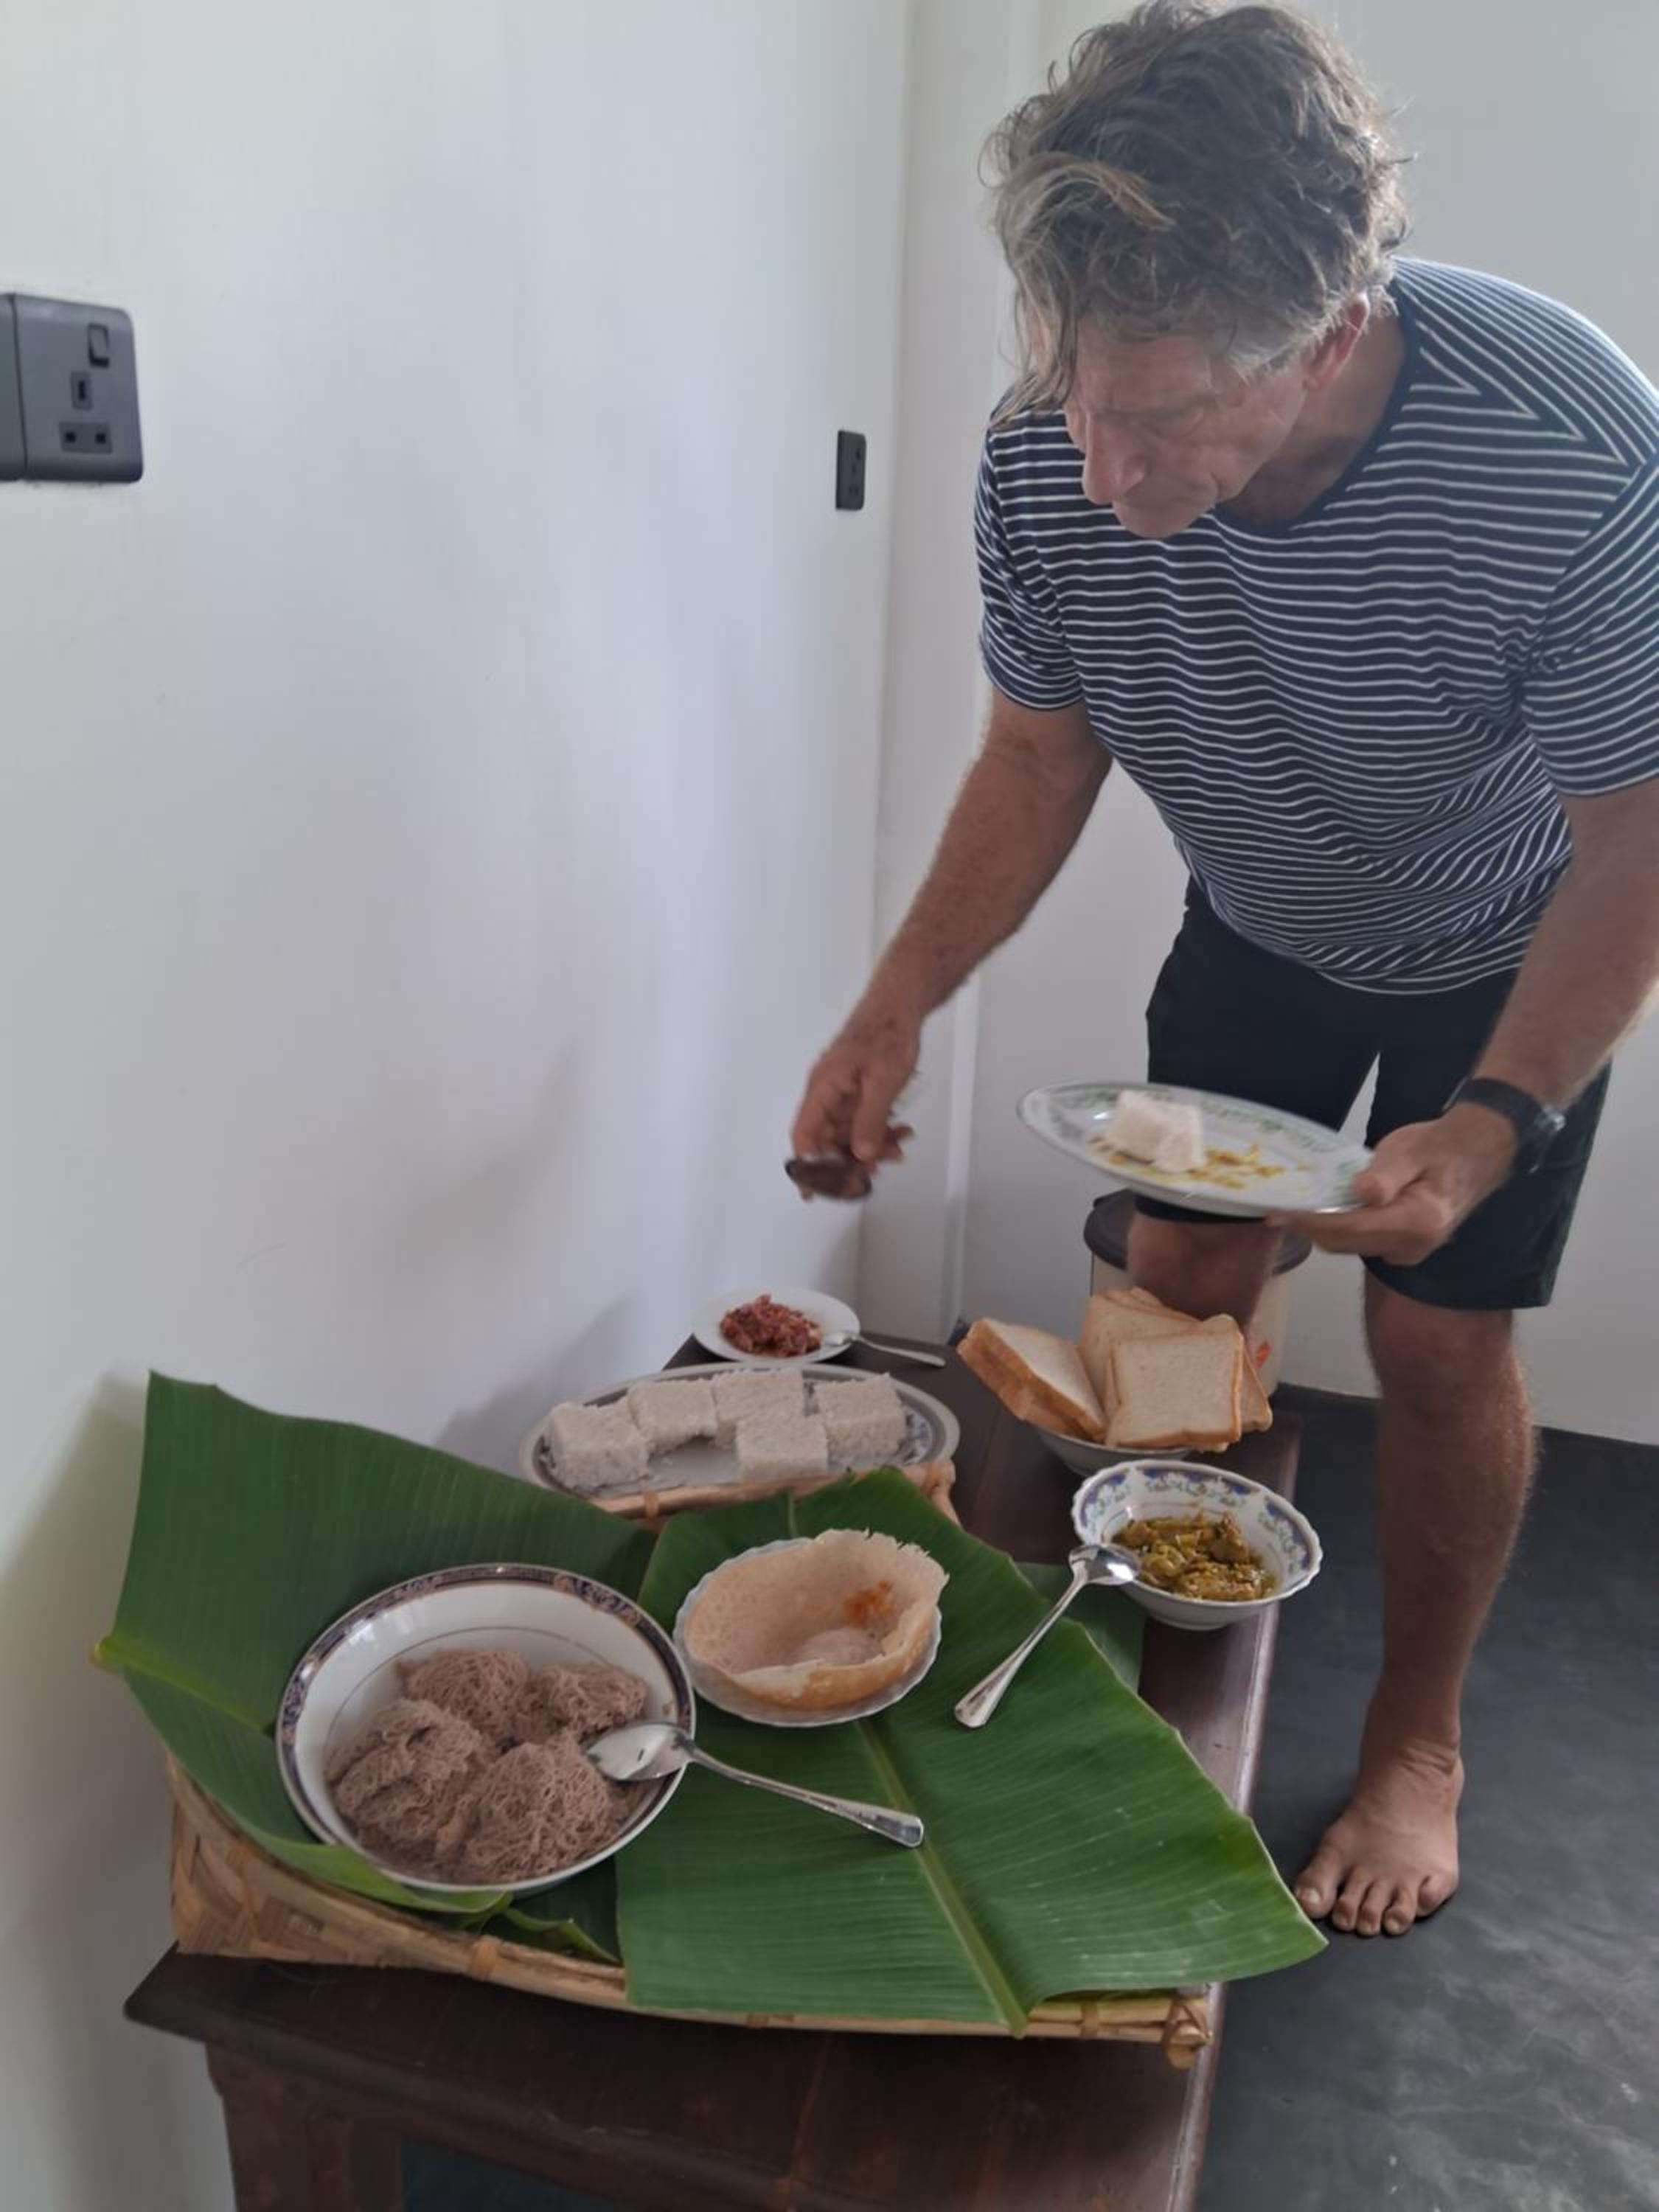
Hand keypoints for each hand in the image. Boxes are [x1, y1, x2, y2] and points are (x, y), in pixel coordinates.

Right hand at [792, 994, 921, 1173]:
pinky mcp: (858, 1091)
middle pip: (828, 1139)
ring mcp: (842, 1092)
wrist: (900, 1006)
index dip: (806, 1166)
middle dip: (851, 1158)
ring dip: (871, 1145)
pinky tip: (900, 1133)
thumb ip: (869, 1120)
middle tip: (877, 1169)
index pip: (805, 1135)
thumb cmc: (888, 1034)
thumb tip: (860, 1155)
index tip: (811, 1192)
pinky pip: (862, 1120)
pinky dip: (879, 1130)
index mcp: (823, 1088)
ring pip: (848, 1133)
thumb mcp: (883, 1081)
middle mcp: (827, 1092)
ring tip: (898, 1147)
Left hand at [1272, 1106, 1517, 1264]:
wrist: (1475, 1155)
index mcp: (1418, 1221)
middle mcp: (1413, 1246)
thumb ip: (1387, 1174)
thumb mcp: (1411, 1149)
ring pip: (1351, 1246)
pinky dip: (1340, 1231)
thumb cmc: (1439, 1147)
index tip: (1278, 1213)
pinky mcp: (1404, 1251)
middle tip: (1276, 1209)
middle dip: (1309, 1228)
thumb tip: (1363, 1194)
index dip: (1311, 1222)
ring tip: (1294, 1210)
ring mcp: (1410, 1253)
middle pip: (1346, 1243)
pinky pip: (1362, 1244)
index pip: (1350, 1228)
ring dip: (1322, 1230)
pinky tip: (1325, 1212)